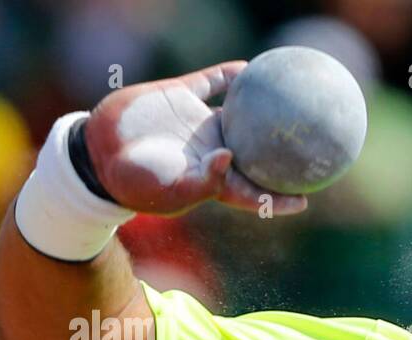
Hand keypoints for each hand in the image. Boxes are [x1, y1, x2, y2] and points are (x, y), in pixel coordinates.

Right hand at [83, 61, 306, 216]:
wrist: (99, 151)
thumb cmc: (136, 182)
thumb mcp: (172, 190)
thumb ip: (205, 180)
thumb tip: (231, 159)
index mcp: (214, 180)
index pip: (254, 192)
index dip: (279, 197)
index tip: (305, 199)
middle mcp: (211, 150)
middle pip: (256, 152)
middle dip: (282, 154)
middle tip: (313, 147)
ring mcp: (197, 122)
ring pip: (240, 114)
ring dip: (262, 108)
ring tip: (291, 97)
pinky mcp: (180, 97)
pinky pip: (211, 82)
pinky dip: (229, 75)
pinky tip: (249, 67)